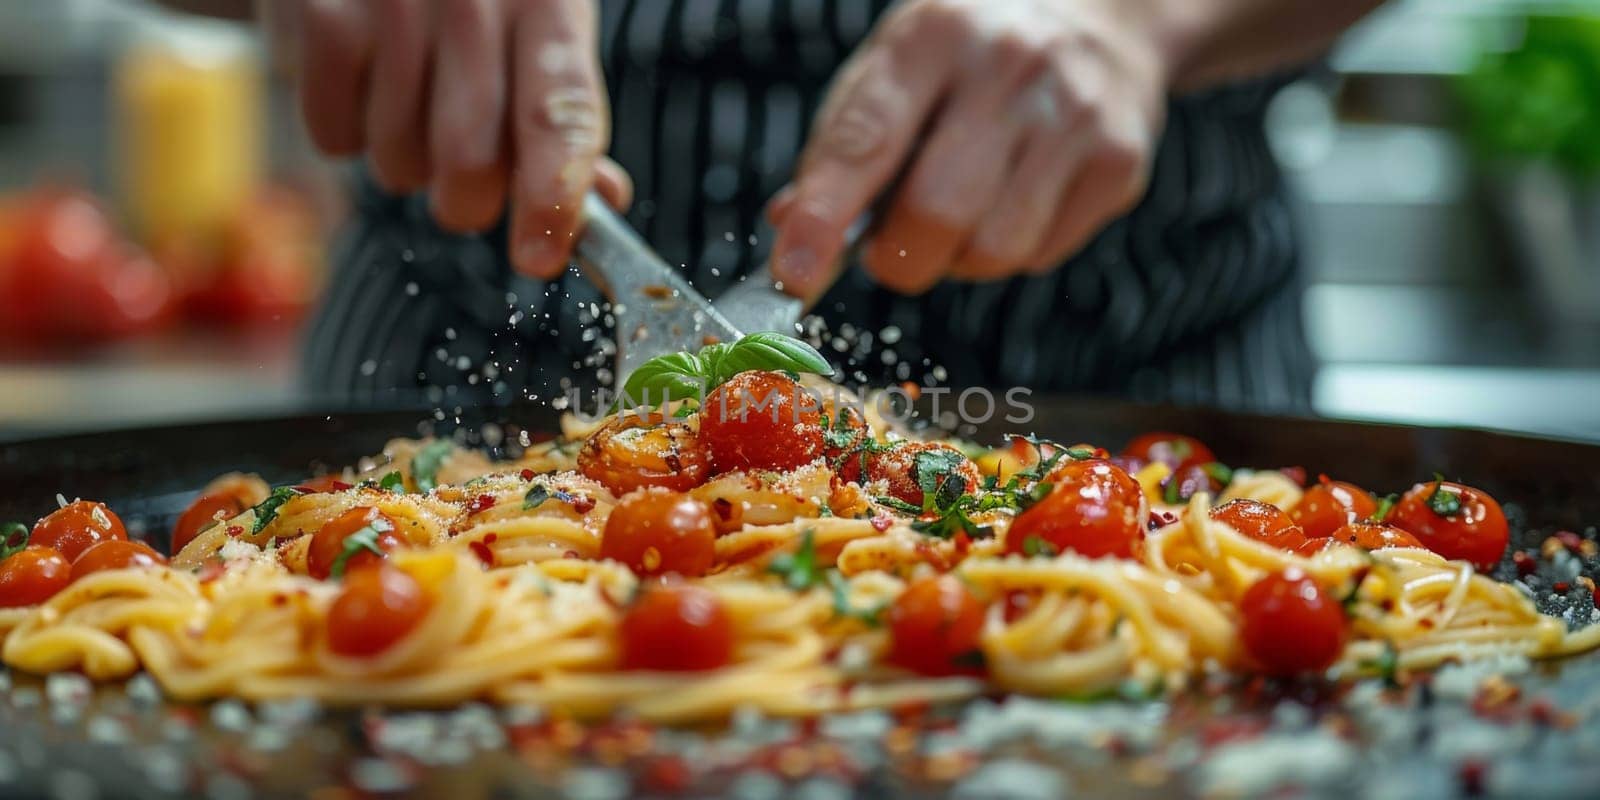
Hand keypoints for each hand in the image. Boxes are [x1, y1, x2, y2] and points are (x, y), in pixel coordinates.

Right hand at [276, 0, 631, 278]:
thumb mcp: (533, 25)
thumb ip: (564, 115)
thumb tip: (606, 200)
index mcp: (545, 1)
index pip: (561, 113)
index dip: (553, 194)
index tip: (540, 257)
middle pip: (470, 165)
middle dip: (467, 201)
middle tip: (464, 176)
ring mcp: (390, 5)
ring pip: (399, 165)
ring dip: (405, 159)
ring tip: (405, 95)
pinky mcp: (318, 16)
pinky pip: (335, 139)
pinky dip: (345, 129)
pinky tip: (359, 75)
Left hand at [768, 0, 1170, 297]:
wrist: (1098, 15)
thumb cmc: (968, 58)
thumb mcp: (895, 72)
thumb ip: (840, 151)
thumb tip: (791, 233)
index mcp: (930, 36)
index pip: (866, 140)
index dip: (825, 217)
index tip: (795, 274)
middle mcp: (1008, 65)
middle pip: (935, 212)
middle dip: (897, 258)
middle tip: (890, 250)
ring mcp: (1074, 112)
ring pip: (992, 249)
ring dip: (958, 260)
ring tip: (963, 214)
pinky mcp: (1120, 161)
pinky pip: (1040, 255)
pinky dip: (1011, 253)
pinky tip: (1015, 202)